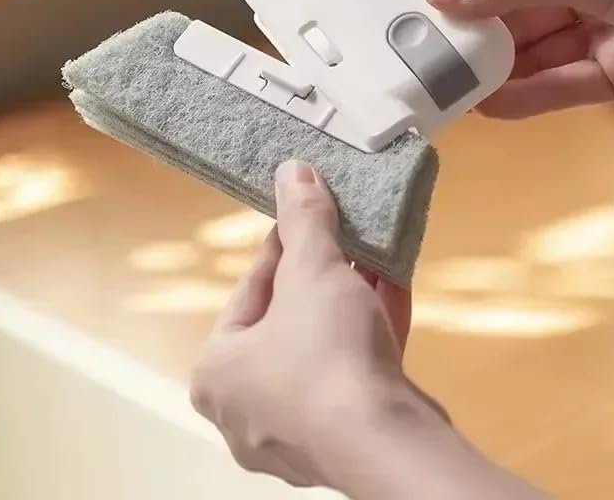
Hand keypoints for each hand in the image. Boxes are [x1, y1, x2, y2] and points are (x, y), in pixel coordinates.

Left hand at [190, 161, 541, 498]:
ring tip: (375, 255)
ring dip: (352, 300)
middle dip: (323, 274)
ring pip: (325, 347)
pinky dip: (371, 333)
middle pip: (289, 320)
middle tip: (345, 238)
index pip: (249, 291)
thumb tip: (292, 169)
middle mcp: (246, 409)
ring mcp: (296, 431)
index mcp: (217, 372)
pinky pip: (352, 374)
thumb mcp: (312, 269)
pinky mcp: (343, 441)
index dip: (283, 247)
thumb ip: (303, 219)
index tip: (307, 217)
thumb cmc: (326, 351)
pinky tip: (396, 290)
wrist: (387, 444)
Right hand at [424, 0, 613, 117]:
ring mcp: (605, 29)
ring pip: (538, 55)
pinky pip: (566, 85)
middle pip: (517, 16)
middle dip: (477, 42)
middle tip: (427, 68)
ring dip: (498, 75)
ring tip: (451, 95)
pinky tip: (492, 108)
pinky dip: (530, 97)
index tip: (420, 24)